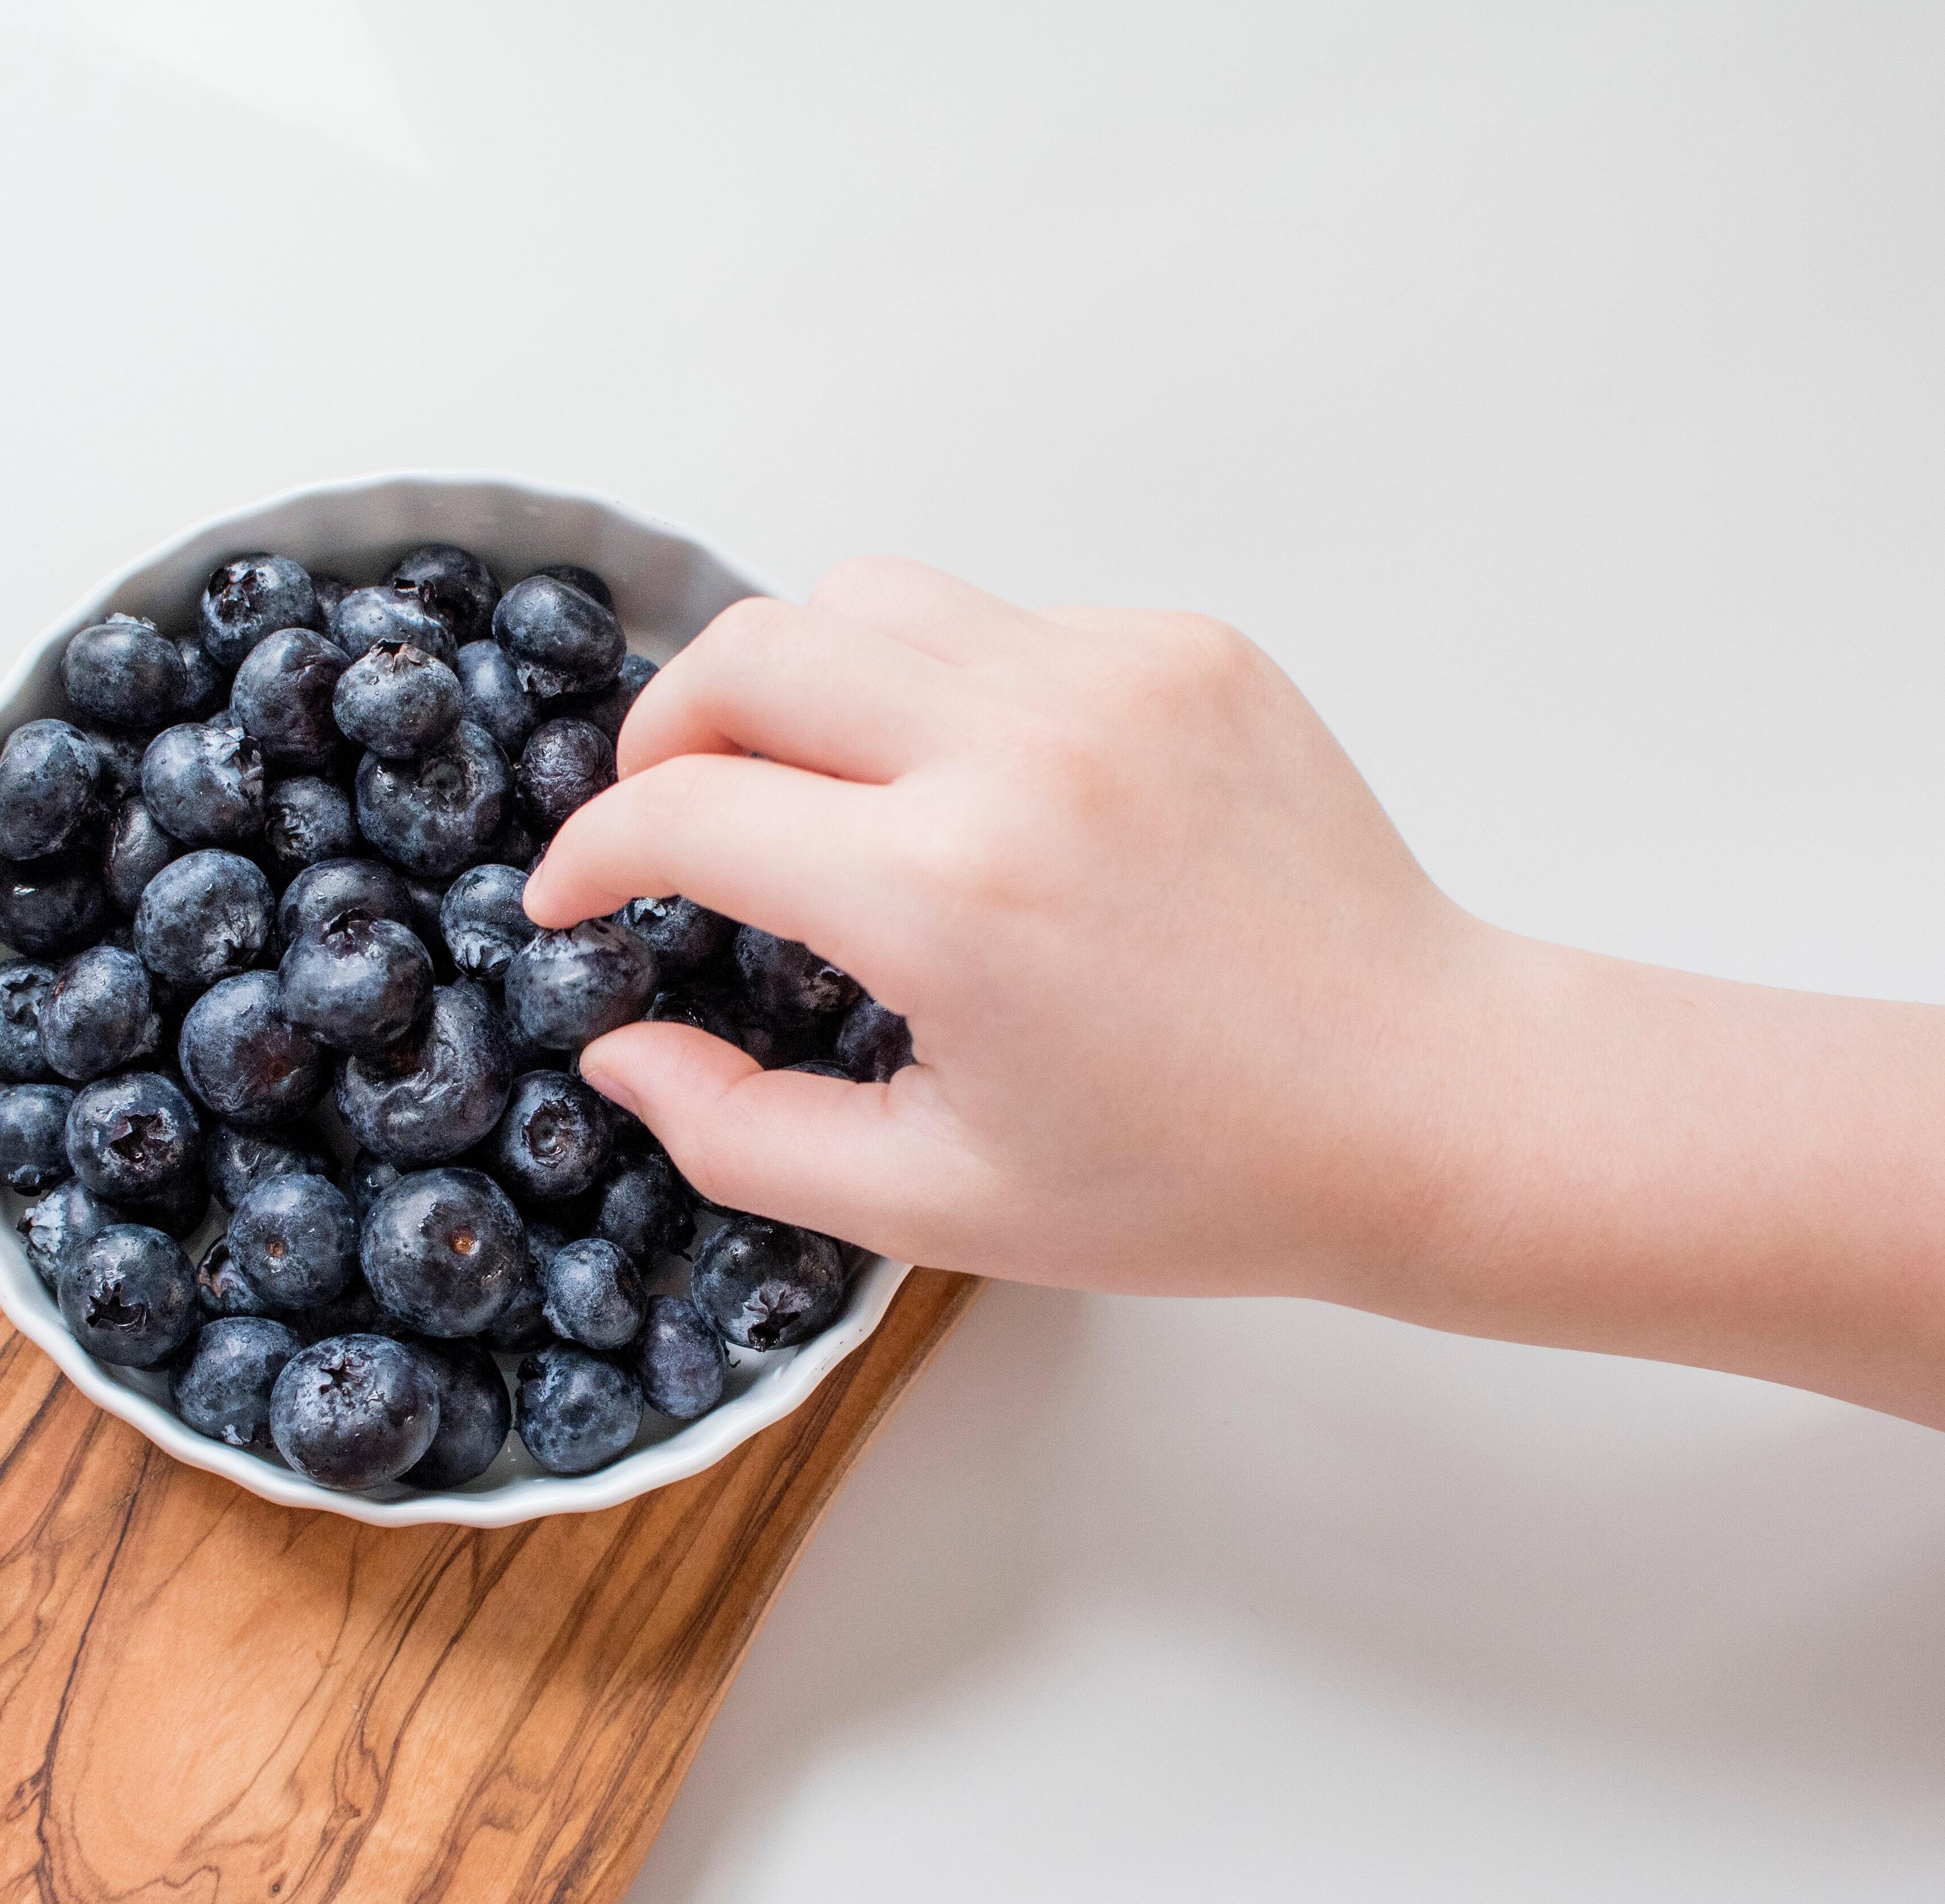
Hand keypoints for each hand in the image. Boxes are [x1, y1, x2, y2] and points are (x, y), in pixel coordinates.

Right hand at [523, 557, 1496, 1300]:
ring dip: (793, 684)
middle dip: (663, 734)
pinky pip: (997, 623)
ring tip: (806, 788)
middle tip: (666, 821)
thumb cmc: (1200, 1174)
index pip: (684, 810)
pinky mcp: (1186, 646)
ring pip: (866, 598)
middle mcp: (1022, 749)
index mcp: (949, 896)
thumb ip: (739, 1135)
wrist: (1433, 1103)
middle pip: (748, 648)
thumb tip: (617, 1049)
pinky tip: (974, 794)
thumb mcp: (936, 1204)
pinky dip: (938, 691)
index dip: (588, 855)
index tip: (570, 900)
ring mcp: (1114, 676)